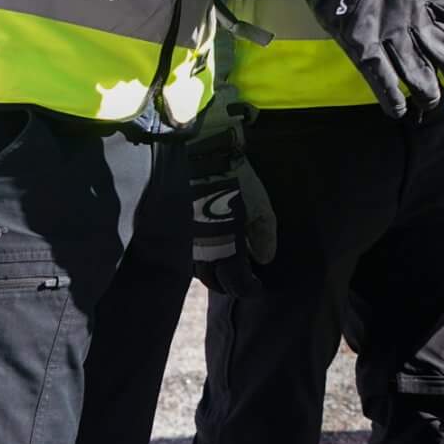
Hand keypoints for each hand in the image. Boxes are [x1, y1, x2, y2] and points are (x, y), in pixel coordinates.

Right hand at [188, 110, 275, 297]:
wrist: (202, 153)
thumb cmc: (236, 180)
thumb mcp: (260, 206)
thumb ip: (263, 235)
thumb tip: (262, 260)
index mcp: (222, 245)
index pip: (234, 280)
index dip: (246, 288)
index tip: (256, 289)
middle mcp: (201, 247)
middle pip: (212, 278)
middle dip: (227, 284)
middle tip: (241, 282)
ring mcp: (188, 237)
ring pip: (199, 266)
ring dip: (214, 270)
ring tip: (228, 266)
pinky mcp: (180, 227)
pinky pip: (192, 250)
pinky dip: (204, 256)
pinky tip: (214, 248)